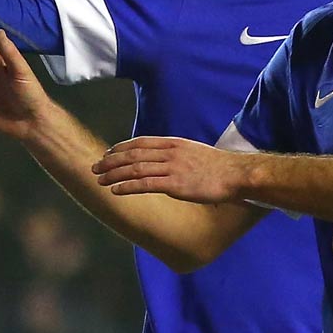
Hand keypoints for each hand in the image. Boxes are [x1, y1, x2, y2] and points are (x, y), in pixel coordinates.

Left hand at [94, 137, 253, 203]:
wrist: (237, 174)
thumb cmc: (219, 168)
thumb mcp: (196, 153)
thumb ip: (178, 156)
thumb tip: (167, 162)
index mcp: (174, 143)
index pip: (141, 142)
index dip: (121, 147)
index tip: (108, 153)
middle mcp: (170, 153)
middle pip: (133, 154)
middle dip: (111, 161)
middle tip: (95, 167)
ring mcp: (172, 168)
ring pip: (135, 169)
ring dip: (114, 174)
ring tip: (99, 180)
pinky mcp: (175, 185)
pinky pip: (145, 185)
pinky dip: (127, 187)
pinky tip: (115, 190)